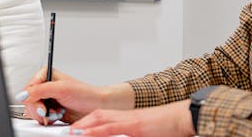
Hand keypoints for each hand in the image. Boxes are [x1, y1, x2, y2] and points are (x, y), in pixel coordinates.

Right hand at [17, 68, 115, 125]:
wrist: (96, 107)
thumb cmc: (85, 94)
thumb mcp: (61, 89)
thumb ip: (40, 90)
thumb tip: (23, 94)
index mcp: (46, 75)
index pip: (28, 88)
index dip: (33, 99)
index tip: (42, 106)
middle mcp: (46, 86)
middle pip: (29, 101)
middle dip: (39, 109)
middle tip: (49, 111)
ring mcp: (48, 98)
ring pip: (34, 110)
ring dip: (45, 115)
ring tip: (56, 112)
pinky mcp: (51, 110)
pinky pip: (41, 117)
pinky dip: (48, 119)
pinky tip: (57, 116)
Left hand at [67, 101, 194, 136]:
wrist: (184, 118)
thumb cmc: (168, 127)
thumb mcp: (146, 132)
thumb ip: (133, 134)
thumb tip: (125, 136)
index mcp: (128, 119)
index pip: (103, 118)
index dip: (87, 123)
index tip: (74, 130)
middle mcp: (126, 117)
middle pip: (98, 116)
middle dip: (81, 124)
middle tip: (67, 131)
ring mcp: (130, 120)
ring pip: (101, 120)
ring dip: (85, 126)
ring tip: (70, 132)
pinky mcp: (136, 126)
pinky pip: (112, 128)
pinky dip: (97, 131)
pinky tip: (85, 134)